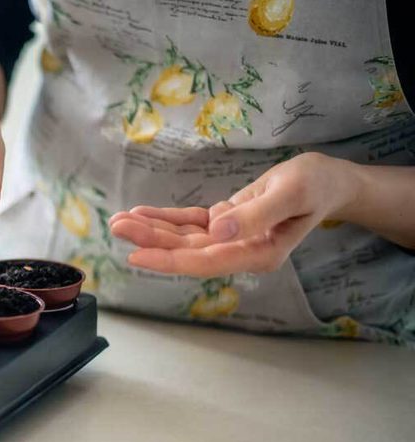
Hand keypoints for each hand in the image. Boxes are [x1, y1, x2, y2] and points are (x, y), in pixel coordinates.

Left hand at [108, 152, 360, 276]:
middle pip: (187, 251)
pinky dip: (166, 219)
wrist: (327, 181)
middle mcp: (239, 252)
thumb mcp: (291, 194)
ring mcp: (230, 240)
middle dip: (150, 240)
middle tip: (115, 226)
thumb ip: (255, 215)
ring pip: (183, 238)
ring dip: (151, 229)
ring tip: (118, 221)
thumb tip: (219, 231)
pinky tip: (140, 214)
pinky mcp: (225, 224)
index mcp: (258, 253)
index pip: (206, 261)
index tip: (136, 255)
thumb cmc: (315, 185)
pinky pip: (189, 223)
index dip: (169, 259)